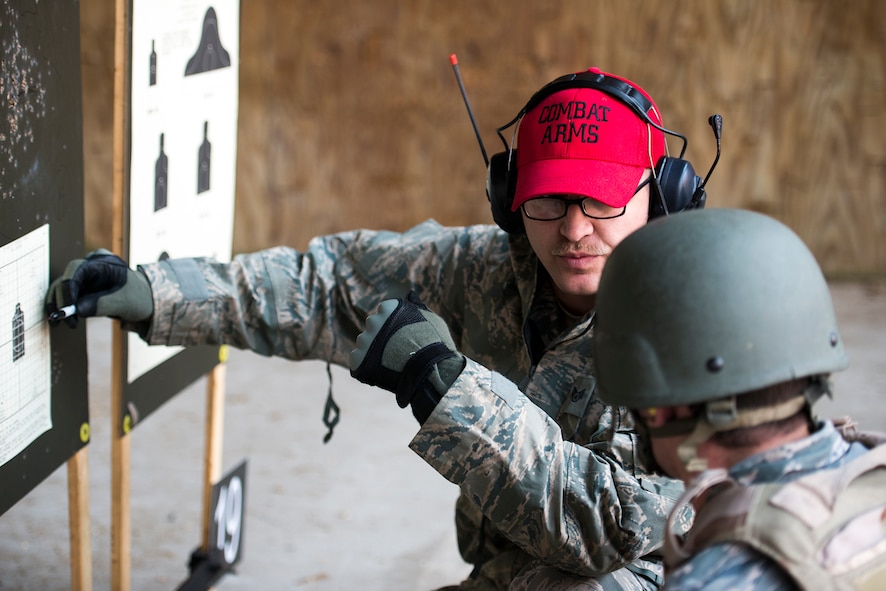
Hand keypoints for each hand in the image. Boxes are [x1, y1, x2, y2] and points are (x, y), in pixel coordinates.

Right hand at [45, 249, 152, 326]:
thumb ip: (102, 304)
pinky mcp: (81, 289)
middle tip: (64, 320)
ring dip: (58, 305)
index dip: (67, 289)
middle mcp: (89, 265)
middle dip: (62, 300)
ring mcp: (84, 277)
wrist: (144, 301)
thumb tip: (77, 309)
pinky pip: (65, 297)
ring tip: (59, 323)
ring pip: (61, 288)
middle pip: (65, 279)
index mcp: (102, 261)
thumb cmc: (138, 297)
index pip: (76, 269)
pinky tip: (59, 322)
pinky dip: (62, 308)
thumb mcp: (125, 302)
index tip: (66, 309)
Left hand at [350, 292, 464, 422]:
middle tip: (397, 350)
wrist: (430, 370)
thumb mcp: (431, 319)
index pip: (383, 313)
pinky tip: (382, 371)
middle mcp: (373, 321)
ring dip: (373, 351)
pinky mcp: (358, 359)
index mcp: (387, 308)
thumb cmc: (435, 344)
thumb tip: (411, 295)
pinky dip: (367, 366)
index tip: (403, 335)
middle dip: (381, 336)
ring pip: (365, 344)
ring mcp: (364, 341)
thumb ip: (417, 307)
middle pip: (372, 327)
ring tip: (392, 363)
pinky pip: (358, 360)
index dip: (393, 325)